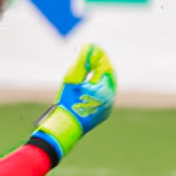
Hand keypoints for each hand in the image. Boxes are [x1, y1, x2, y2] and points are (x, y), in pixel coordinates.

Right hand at [28, 44, 115, 163]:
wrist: (65, 129)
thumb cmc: (67, 103)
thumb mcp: (72, 79)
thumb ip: (82, 62)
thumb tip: (89, 47)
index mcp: (106, 91)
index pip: (107, 68)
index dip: (101, 57)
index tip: (95, 49)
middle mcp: (109, 100)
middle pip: (108, 79)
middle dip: (101, 68)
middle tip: (94, 57)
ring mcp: (105, 109)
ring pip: (105, 89)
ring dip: (98, 78)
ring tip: (90, 70)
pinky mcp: (99, 115)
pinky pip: (102, 98)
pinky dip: (96, 88)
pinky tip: (87, 86)